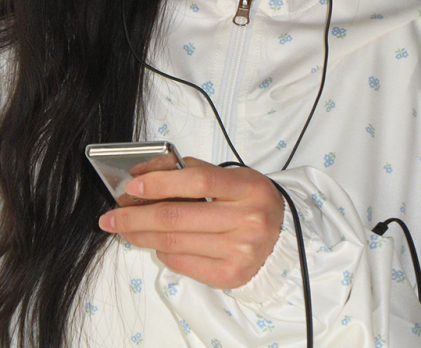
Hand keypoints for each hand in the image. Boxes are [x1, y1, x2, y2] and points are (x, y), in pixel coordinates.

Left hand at [98, 158, 283, 288]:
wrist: (282, 236)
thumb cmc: (250, 200)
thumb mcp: (233, 177)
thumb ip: (195, 173)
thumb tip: (147, 177)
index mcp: (247, 187)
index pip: (197, 182)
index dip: (160, 183)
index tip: (132, 186)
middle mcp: (247, 219)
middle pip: (178, 217)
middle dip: (135, 217)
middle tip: (111, 217)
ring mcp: (240, 250)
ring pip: (174, 243)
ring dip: (141, 236)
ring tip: (124, 229)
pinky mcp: (231, 275)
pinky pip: (182, 263)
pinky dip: (162, 251)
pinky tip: (156, 242)